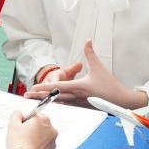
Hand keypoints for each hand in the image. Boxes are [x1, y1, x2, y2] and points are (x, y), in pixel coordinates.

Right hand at [6, 110, 56, 148]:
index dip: (24, 121)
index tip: (20, 127)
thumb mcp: (13, 124)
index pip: (33, 115)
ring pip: (42, 136)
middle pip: (39, 125)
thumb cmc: (20, 143)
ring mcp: (53, 141)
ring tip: (25, 145)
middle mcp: (51, 129)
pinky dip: (38, 147)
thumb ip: (16, 114)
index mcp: (43, 119)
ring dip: (35, 138)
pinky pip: (44, 146)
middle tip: (21, 136)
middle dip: (31, 129)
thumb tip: (19, 114)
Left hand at [24, 40, 146, 109]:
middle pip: (54, 97)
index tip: (33, 88)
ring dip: (47, 102)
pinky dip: (57, 105)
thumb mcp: (99, 67)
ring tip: (35, 101)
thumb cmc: (110, 86)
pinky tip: (52, 105)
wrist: (121, 101)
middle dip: (40, 97)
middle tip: (27, 96)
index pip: (58, 88)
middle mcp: (77, 97)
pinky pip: (67, 106)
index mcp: (79, 87)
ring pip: (59, 103)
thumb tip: (87, 40)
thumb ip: (90, 53)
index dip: (44, 88)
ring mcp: (79, 104)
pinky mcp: (83, 108)